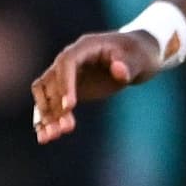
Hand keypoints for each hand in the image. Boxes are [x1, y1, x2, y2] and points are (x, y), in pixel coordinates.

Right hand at [31, 28, 160, 143]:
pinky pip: (50, 105)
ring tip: (49, 138)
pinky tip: (46, 137)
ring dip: (46, 116)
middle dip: (52, 106)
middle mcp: (69, 61)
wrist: (136, 57)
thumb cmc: (138, 54)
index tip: (69, 106)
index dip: (65, 83)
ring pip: (45, 95)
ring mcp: (66, 76)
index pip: (66, 62)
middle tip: (63, 129)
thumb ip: (129, 65)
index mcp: (84, 47)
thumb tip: (118, 70)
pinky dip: (46, 120)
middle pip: (50, 81)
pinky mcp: (67, 91)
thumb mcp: (139, 58)